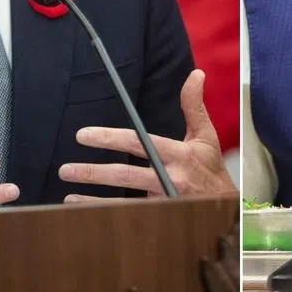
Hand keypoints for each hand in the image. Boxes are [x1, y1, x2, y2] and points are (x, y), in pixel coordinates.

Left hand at [58, 69, 235, 200]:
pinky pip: (125, 217)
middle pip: (126, 176)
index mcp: (179, 155)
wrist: (226, 209)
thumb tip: (196, 73)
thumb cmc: (210, 169)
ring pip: (123, 201)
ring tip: (68, 193)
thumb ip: (193, 105)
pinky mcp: (159, 218)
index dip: (110, 138)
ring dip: (92, 198)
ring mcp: (164, 202)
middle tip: (65, 169)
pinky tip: (80, 210)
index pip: (139, 143)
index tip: (83, 135)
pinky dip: (101, 214)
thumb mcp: (206, 136)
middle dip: (94, 172)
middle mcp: (170, 179)